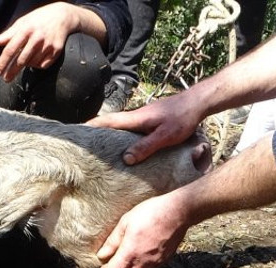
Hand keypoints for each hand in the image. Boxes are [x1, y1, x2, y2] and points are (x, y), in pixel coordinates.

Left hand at [0, 3, 79, 82]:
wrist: (62, 16)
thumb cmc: (38, 19)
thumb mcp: (22, 23)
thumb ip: (7, 35)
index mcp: (26, 30)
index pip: (11, 50)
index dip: (3, 63)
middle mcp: (37, 38)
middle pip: (21, 61)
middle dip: (12, 72)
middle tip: (6, 79)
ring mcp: (48, 45)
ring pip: (32, 64)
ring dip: (26, 65)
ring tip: (25, 61)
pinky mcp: (56, 51)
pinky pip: (43, 65)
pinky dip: (38, 65)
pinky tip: (37, 59)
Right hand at [88, 92, 204, 164]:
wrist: (198, 102)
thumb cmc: (183, 118)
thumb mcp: (165, 136)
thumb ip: (145, 147)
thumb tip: (126, 158)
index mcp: (136, 118)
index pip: (108, 121)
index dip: (92, 126)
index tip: (77, 132)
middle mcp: (136, 115)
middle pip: (111, 123)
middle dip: (97, 131)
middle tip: (85, 143)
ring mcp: (144, 117)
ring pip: (122, 125)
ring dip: (110, 133)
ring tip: (102, 147)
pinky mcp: (151, 119)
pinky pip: (132, 128)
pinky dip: (123, 134)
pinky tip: (126, 144)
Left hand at [96, 192, 190, 267]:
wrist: (177, 212)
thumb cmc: (150, 213)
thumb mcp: (126, 222)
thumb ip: (113, 241)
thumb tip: (102, 255)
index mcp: (130, 253)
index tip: (104, 264)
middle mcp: (143, 262)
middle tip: (116, 263)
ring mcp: (155, 263)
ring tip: (130, 260)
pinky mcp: (165, 261)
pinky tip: (144, 255)